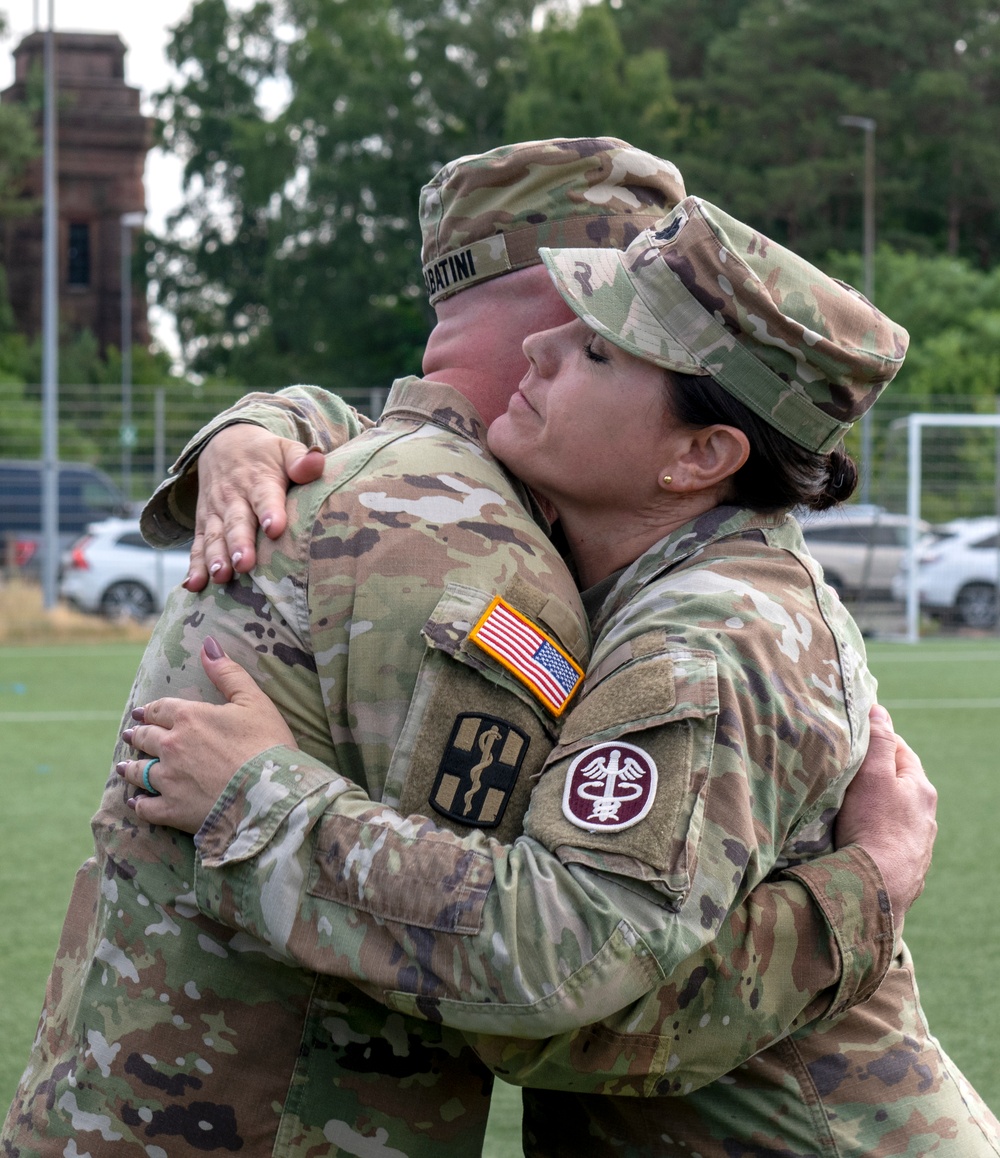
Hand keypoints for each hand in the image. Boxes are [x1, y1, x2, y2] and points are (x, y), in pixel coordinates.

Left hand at [117, 637, 296, 831]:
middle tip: (131, 735)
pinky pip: (145, 807)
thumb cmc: (268, 744)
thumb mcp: (254, 700)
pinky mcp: (172, 810)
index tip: (142, 713)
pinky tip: (135, 802)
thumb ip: (227, 672)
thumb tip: (208, 643)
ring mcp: (169, 780)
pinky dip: (138, 804)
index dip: (151, 710)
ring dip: (130, 768)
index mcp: (190, 717)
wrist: (272, 793)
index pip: (161, 709)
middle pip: (146, 738)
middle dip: (137, 735)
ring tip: (124, 767)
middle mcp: (172, 746)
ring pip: (140, 772)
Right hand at [183, 424, 324, 590]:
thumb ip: (301, 460)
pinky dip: (195, 566)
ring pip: (214, 536)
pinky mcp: (204, 525)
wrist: (223, 444)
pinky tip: (195, 585)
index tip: (275, 529)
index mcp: (258, 480)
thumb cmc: (266, 456)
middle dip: (239, 543)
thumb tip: (317, 461)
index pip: (264, 495)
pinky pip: (198, 545)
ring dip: (216, 557)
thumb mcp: (285, 450)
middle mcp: (233, 497)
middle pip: (236, 521)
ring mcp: (216, 512)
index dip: (270, 511)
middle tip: (244, 564)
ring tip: (221, 576)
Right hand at [836, 704, 936, 922]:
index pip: (900, 750)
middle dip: (873, 774)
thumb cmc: (875, 825)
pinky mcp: (904, 865)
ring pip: (893, 813)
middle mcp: (925, 815)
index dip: (876, 739)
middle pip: (897, 783)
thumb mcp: (873, 774)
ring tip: (847, 806)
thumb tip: (879, 710)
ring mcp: (917, 843)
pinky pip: (887, 838)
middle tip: (844, 770)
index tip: (853, 737)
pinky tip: (857, 837)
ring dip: (873, 806)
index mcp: (921, 788)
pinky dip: (873, 831)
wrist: (879, 887)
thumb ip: (877, 741)